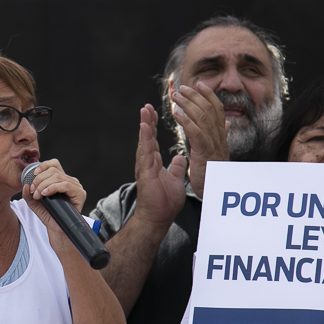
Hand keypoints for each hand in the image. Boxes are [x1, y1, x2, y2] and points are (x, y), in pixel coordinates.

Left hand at [22, 159, 85, 233]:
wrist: (56, 228)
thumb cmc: (48, 214)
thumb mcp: (34, 202)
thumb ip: (28, 194)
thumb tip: (25, 185)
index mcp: (61, 179)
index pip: (54, 164)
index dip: (43, 166)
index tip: (33, 174)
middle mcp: (70, 181)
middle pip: (53, 171)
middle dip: (39, 179)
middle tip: (33, 191)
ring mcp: (76, 187)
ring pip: (58, 177)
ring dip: (44, 184)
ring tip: (38, 195)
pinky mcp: (80, 194)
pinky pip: (66, 185)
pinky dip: (53, 188)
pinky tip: (45, 194)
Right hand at [132, 104, 186, 225]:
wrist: (158, 217)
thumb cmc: (164, 202)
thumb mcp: (175, 180)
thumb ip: (176, 168)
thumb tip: (179, 158)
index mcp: (153, 163)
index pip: (153, 140)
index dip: (154, 126)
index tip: (154, 113)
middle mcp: (147, 162)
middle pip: (147, 137)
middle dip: (147, 121)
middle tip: (147, 106)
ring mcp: (145, 166)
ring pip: (145, 141)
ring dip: (145, 125)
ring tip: (145, 110)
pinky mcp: (145, 171)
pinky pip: (146, 152)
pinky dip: (146, 138)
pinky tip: (145, 127)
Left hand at [171, 83, 228, 196]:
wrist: (217, 195)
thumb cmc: (215, 176)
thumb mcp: (218, 153)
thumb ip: (220, 137)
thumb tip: (225, 123)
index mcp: (221, 137)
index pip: (217, 110)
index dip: (209, 95)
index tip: (199, 84)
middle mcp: (219, 138)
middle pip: (210, 110)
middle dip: (196, 96)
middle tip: (183, 87)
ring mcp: (213, 145)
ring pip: (202, 118)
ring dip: (188, 105)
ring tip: (176, 96)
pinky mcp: (204, 153)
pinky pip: (196, 133)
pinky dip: (186, 121)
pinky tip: (176, 114)